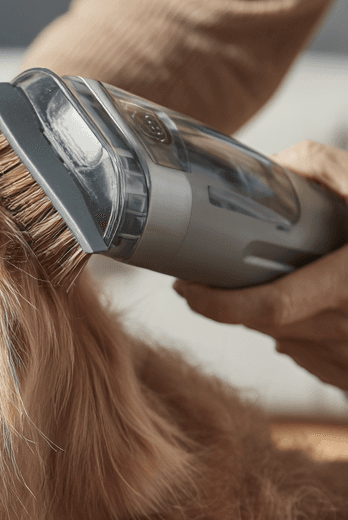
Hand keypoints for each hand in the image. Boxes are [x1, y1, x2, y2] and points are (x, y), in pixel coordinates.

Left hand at [173, 141, 347, 389]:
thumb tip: (284, 164)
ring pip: (290, 341)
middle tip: (204, 283)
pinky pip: (318, 356)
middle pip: (270, 324)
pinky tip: (318, 311)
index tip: (186, 288)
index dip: (217, 304)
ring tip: (264, 287)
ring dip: (271, 318)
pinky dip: (307, 333)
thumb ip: (334, 172)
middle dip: (232, 306)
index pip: (269, 306)